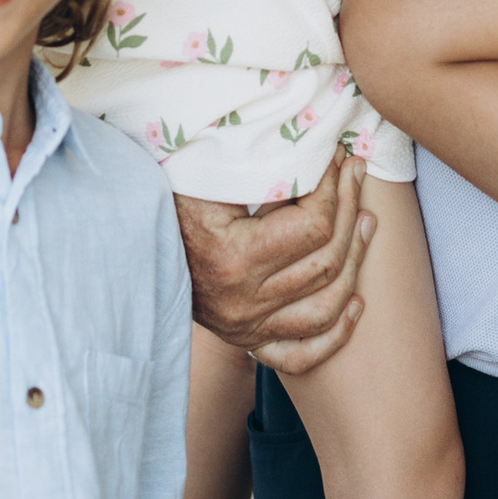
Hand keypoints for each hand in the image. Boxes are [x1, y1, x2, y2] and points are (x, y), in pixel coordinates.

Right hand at [176, 157, 372, 374]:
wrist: (131, 246)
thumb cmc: (170, 199)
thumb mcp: (207, 175)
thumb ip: (260, 164)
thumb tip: (314, 143)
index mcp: (233, 259)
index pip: (311, 227)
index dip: (333, 188)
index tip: (338, 158)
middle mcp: (242, 303)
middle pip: (325, 263)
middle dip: (348, 212)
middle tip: (356, 175)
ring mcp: (246, 327)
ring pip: (325, 308)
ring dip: (355, 264)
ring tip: (367, 222)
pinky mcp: (247, 340)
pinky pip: (302, 355)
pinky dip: (336, 334)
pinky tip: (357, 303)